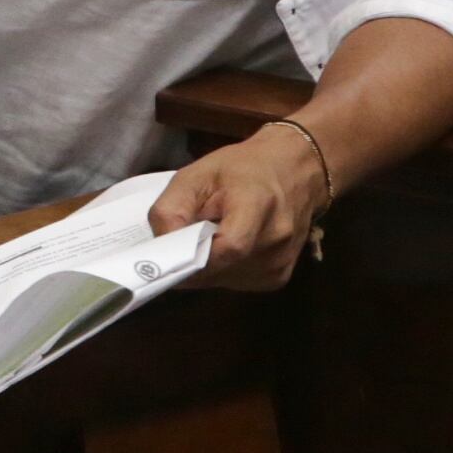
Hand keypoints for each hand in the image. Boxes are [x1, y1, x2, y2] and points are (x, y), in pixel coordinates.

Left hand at [154, 126, 325, 290]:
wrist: (293, 171)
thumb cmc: (240, 168)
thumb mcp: (196, 174)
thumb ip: (172, 208)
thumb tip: (159, 247)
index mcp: (259, 205)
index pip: (228, 247)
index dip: (192, 254)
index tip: (167, 249)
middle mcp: (277, 238)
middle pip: (220, 268)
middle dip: (190, 261)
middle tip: (180, 242)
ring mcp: (282, 262)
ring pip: (224, 280)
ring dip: (205, 267)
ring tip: (206, 239)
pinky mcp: (279, 277)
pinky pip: (236, 283)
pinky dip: (220, 272)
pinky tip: (223, 250)